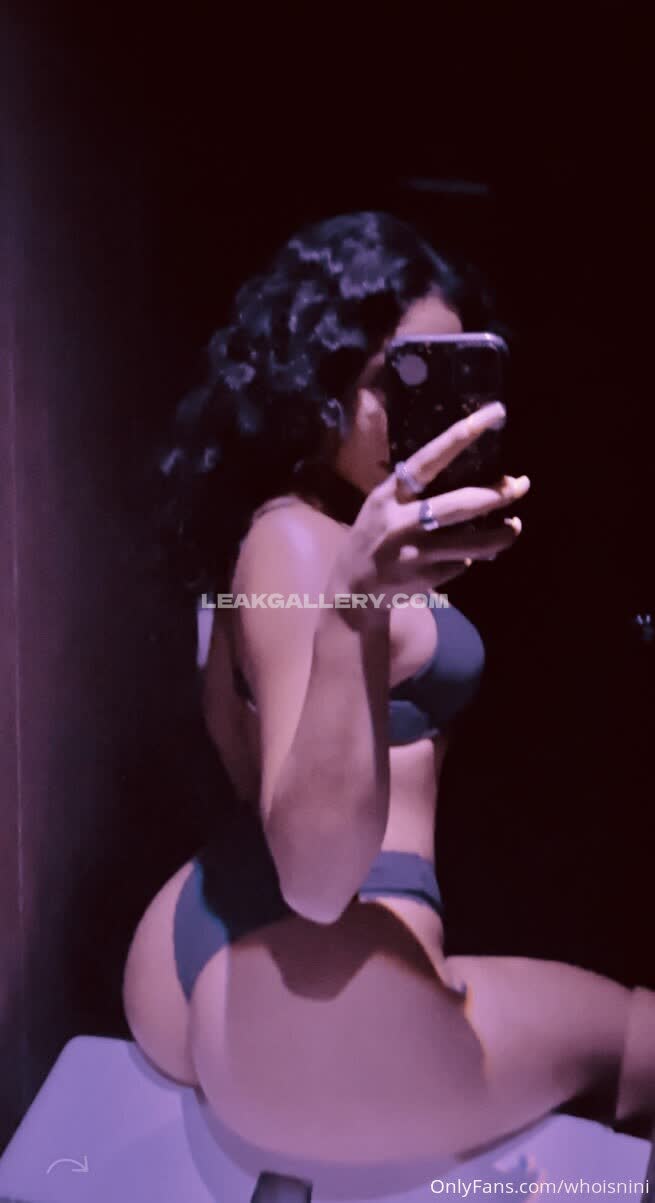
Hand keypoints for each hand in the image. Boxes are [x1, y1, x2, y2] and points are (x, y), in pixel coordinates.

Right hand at [332, 402, 529, 603]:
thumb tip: (475, 480)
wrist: (354, 588)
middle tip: (521, 484)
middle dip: (498, 495)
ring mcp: (415, 554)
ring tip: (515, 525)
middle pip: (461, 505)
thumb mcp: (382, 504)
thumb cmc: (374, 535)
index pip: (429, 459)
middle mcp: (401, 522)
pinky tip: (462, 556)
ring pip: (473, 543)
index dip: (461, 436)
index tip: (494, 414)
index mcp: (390, 495)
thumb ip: (416, 492)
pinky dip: (467, 559)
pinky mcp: (426, 579)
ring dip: (502, 534)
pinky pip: (461, 564)